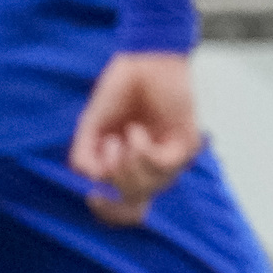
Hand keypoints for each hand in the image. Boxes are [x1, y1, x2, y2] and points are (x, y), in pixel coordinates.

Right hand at [69, 51, 204, 226]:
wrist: (144, 59)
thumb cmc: (121, 90)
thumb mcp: (91, 125)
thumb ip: (85, 154)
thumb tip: (93, 181)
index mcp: (130, 165)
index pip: (126, 207)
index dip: (109, 213)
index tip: (94, 199)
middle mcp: (152, 166)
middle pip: (132, 201)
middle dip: (114, 180)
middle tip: (108, 145)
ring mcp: (170, 157)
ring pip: (146, 188)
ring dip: (126, 165)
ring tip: (121, 136)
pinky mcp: (186, 145)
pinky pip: (161, 166)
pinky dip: (142, 151)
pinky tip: (136, 131)